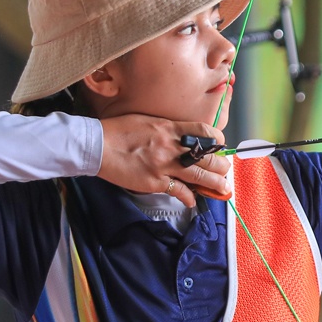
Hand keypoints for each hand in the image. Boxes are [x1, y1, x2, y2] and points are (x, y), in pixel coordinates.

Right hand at [97, 115, 232, 207]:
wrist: (97, 145)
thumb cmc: (119, 130)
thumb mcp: (148, 120)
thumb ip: (168, 129)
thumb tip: (182, 135)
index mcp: (170, 128)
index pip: (206, 132)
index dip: (217, 141)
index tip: (219, 146)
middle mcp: (171, 146)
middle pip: (208, 157)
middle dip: (221, 165)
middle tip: (224, 170)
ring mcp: (164, 165)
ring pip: (200, 176)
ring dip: (214, 183)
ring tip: (221, 187)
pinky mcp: (154, 182)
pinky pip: (179, 191)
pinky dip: (188, 197)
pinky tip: (193, 201)